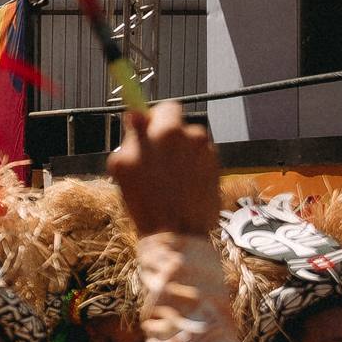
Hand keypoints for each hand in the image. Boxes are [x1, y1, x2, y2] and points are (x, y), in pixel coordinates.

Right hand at [107, 101, 218, 238]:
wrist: (176, 232)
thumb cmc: (145, 203)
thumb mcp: (125, 168)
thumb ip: (132, 138)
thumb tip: (135, 114)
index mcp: (163, 132)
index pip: (163, 109)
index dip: (154, 120)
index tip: (148, 132)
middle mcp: (187, 136)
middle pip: (178, 119)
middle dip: (168, 130)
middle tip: (158, 153)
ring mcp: (204, 149)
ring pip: (190, 138)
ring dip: (182, 149)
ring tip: (171, 174)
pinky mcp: (216, 164)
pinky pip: (202, 155)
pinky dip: (194, 163)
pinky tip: (185, 182)